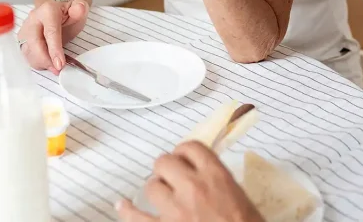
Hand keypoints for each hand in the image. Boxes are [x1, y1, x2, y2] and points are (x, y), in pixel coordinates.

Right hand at [18, 0, 88, 73]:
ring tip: (55, 67)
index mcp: (47, 10)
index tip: (60, 64)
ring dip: (41, 63)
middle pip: (34, 43)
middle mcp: (33, 19)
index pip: (50, 32)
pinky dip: (37, 62)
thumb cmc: (67, 12)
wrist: (56, 10)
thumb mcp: (78, 8)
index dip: (54, 50)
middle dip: (46, 60)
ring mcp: (25, 29)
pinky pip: (26, 55)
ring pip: (28, 51)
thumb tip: (79, 9)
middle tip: (58, 69)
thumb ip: (79, 9)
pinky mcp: (22, 40)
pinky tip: (47, 63)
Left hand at [116, 142, 264, 221]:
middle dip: (167, 169)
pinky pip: (136, 218)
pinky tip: (122, 206)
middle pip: (165, 162)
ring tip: (160, 195)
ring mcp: (175, 210)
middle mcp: (192, 187)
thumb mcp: (239, 196)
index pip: (191, 147)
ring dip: (156, 190)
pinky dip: (127, 211)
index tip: (184, 159)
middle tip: (172, 178)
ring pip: (151, 186)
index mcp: (215, 175)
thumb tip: (203, 175)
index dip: (184, 152)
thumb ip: (218, 181)